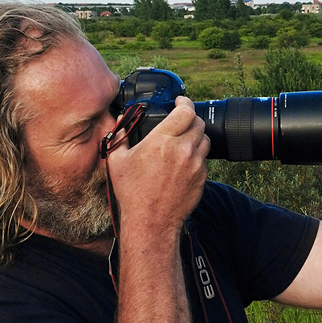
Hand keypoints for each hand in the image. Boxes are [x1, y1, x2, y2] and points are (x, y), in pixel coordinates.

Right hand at [107, 96, 209, 233]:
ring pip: (205, 140)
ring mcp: (195, 164)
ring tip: (184, 140)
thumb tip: (120, 120)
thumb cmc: (132, 192)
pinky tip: (185, 161)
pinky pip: (204, 159)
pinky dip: (197, 155)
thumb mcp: (117, 161)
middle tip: (181, 121)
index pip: (185, 111)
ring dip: (196, 136)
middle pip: (198, 122)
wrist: (152, 221)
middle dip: (190, 118)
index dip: (185, 102)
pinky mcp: (202, 177)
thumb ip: (119, 136)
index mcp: (162, 141)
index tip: (180, 101)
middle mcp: (182, 149)